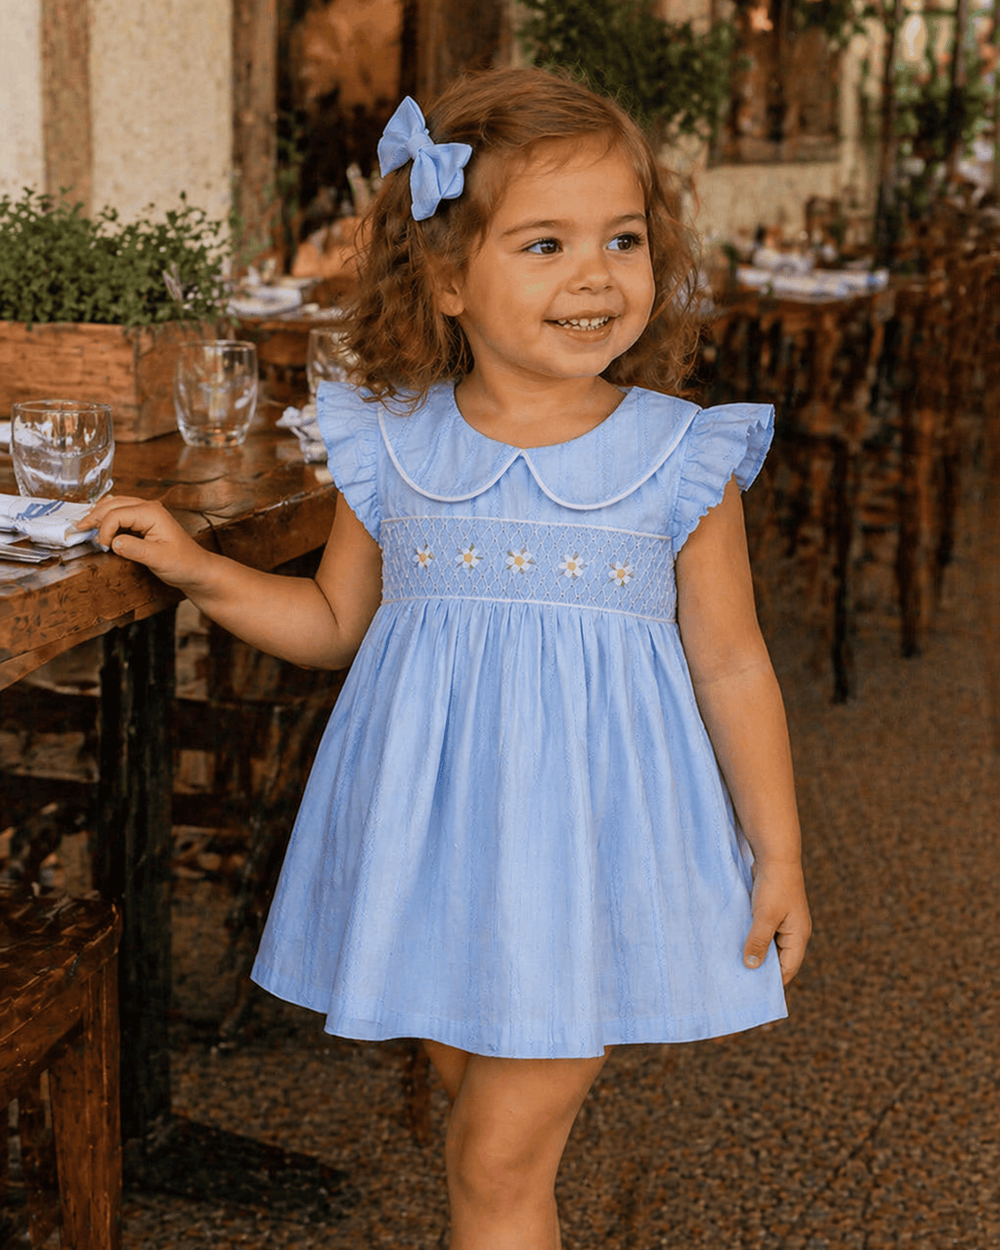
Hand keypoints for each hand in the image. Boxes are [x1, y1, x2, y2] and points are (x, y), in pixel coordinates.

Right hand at [79, 495, 209, 590]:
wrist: (197, 569)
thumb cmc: (184, 564)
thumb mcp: (159, 559)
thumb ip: (135, 549)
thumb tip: (113, 542)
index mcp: (152, 513)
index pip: (116, 514)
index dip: (104, 529)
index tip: (103, 546)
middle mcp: (149, 508)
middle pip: (113, 504)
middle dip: (95, 516)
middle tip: (78, 528)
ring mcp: (147, 513)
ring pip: (116, 505)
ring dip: (99, 514)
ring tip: (84, 525)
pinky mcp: (145, 521)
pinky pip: (122, 513)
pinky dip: (108, 517)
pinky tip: (100, 524)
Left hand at [742, 859, 810, 984]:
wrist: (775, 855)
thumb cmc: (774, 886)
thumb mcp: (765, 916)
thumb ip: (759, 941)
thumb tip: (751, 966)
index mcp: (798, 936)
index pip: (787, 969)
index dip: (773, 983)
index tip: (755, 996)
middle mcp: (793, 932)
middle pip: (778, 960)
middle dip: (762, 971)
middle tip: (740, 984)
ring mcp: (783, 922)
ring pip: (768, 946)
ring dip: (754, 953)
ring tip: (734, 967)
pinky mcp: (771, 913)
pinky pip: (762, 933)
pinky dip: (751, 939)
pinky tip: (734, 945)